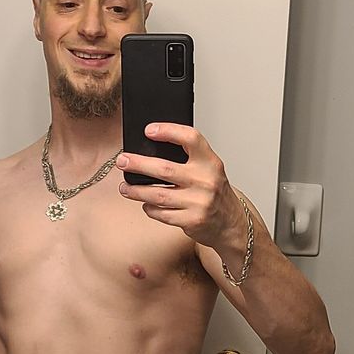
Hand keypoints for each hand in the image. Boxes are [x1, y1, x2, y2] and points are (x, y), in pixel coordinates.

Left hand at [116, 122, 242, 251]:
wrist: (231, 222)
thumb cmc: (214, 192)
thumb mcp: (209, 169)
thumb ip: (189, 158)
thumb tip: (151, 148)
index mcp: (210, 162)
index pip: (190, 138)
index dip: (169, 131)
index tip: (149, 130)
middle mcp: (205, 181)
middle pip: (164, 169)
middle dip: (138, 164)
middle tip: (123, 161)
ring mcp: (198, 202)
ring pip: (158, 195)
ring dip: (136, 191)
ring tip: (125, 187)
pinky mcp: (191, 220)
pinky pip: (162, 213)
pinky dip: (150, 208)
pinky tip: (145, 204)